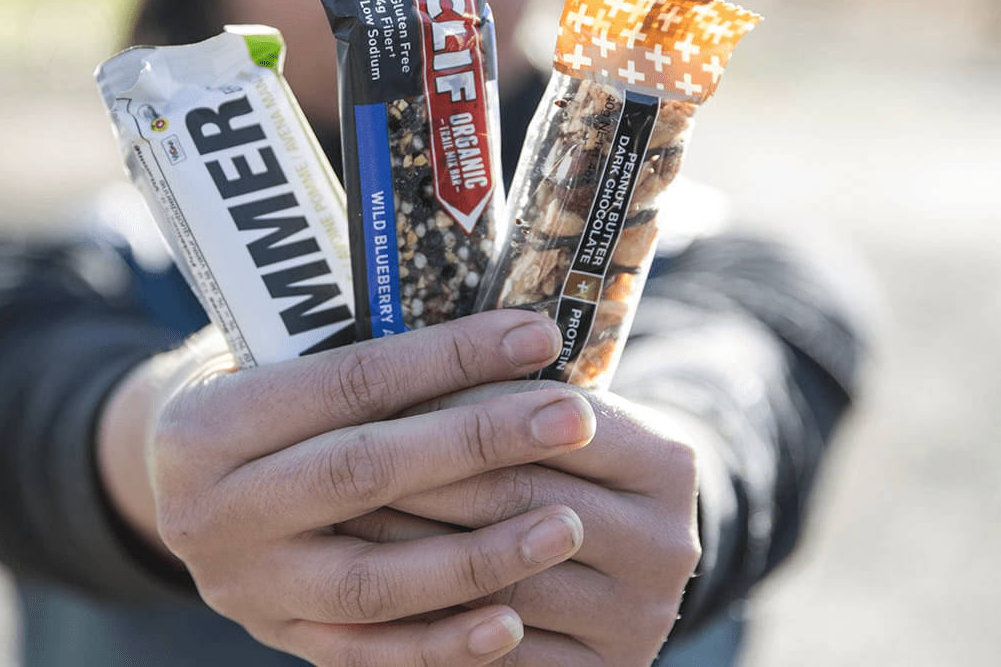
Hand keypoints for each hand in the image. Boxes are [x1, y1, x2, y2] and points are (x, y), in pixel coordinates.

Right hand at [98, 310, 600, 665]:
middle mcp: (212, 514)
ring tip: (567, 525)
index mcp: (206, 425)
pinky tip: (513, 623)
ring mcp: (246, 589)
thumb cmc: (250, 395)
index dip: (448, 359)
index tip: (536, 339)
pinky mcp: (279, 640)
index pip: (347, 383)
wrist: (172, 485)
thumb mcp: (269, 357)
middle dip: (479, 444)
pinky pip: (370, 654)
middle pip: (364, 475)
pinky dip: (444, 643)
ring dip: (480, 557)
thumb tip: (501, 333)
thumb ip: (356, 354)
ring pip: (373, 582)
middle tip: (573, 419)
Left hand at [339, 385, 701, 665]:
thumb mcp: (558, 424)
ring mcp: (640, 617)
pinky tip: (372, 598)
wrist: (618, 565)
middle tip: (333, 460)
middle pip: (519, 500)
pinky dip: (434, 628)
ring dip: (413, 552)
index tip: (379, 395)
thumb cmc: (562, 469)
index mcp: (667, 462)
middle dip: (421, 477)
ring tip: (339, 523)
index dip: (458, 406)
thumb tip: (405, 364)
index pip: (547, 420)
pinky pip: (503, 656)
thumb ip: (509, 398)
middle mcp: (668, 543)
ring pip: (502, 580)